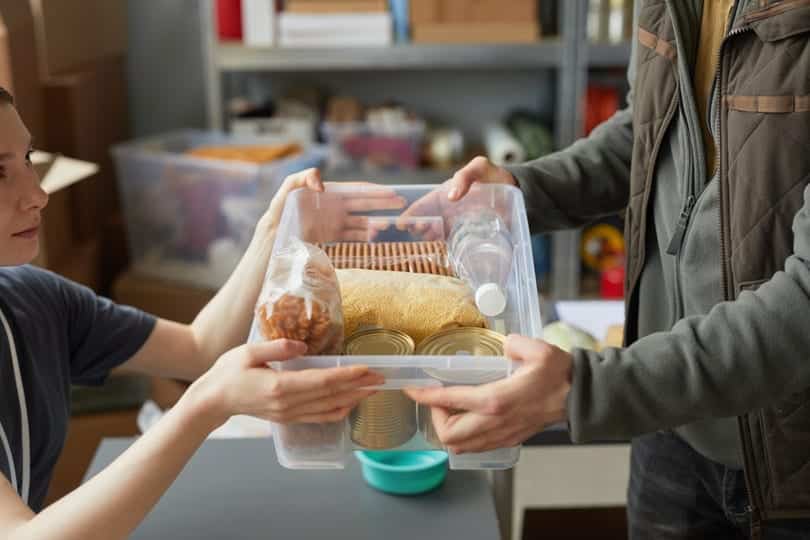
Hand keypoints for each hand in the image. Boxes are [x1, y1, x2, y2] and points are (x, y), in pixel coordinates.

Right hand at [191, 339, 384, 426]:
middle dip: (359, 386)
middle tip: (382, 377)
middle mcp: (288, 404)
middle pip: (332, 396)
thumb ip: (277, 347)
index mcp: (280, 387)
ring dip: (354, 399)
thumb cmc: (229, 372)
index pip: (322, 381)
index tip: (367, 368)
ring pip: (329, 409)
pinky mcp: (289, 418)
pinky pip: (320, 418)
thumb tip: (302, 344)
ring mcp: (289, 414)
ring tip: (373, 389)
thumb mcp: (248, 352)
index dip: (347, 375)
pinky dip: (339, 412)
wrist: (213, 400)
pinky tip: (351, 404)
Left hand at [257, 168, 406, 243]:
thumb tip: (322, 183)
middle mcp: (336, 206)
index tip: (391, 192)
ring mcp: (335, 221)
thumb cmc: (280, 208)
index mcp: (331, 192)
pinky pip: (352, 235)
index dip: (374, 191)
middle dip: (383, 204)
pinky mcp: (332, 235)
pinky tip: (374, 237)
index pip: (357, 191)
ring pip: (361, 221)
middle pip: (365, 204)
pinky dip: (364, 236)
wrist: (273, 233)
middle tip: (401, 203)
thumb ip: (304, 178)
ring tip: (387, 225)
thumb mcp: (289, 188)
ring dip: (375, 223)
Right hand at [397, 156, 517, 239]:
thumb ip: (465, 176)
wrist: (519, 192)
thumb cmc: (495, 176)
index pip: (423, 205)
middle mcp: (448, 212)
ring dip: (428, 239)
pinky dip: (445, 249)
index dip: (412, 213)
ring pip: (436, 235)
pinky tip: (440, 253)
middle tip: (417, 230)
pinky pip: (453, 245)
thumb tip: (451, 196)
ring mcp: (457, 226)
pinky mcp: (469, 237)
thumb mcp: (480, 167)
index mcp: (445, 195)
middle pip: (426, 222)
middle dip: (417, 227)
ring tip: (426, 240)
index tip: (402, 222)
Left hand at [404, 335, 571, 453]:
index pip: (449, 401)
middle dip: (435, 418)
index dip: (426, 396)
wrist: (580, 397)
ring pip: (461, 446)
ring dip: (449, 430)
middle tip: (439, 400)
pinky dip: (465, 438)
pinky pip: (477, 447)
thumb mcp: (536, 349)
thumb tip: (503, 344)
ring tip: (450, 410)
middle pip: (448, 435)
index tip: (412, 390)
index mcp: (495, 400)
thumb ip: (513, 343)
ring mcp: (502, 434)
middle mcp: (494, 422)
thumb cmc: (560, 374)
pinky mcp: (510, 439)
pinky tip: (467, 420)